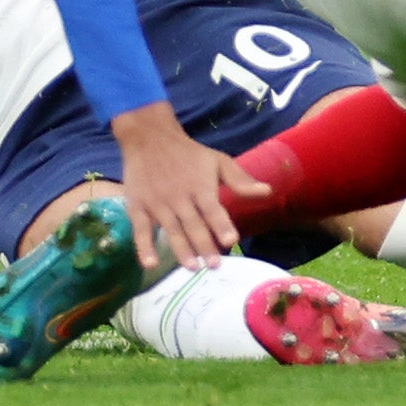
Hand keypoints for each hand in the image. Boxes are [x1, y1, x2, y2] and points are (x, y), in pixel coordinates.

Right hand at [110, 105, 242, 269]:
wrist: (150, 138)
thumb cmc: (188, 154)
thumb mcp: (217, 161)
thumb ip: (240, 180)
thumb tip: (267, 192)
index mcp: (200, 186)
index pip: (212, 209)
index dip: (221, 224)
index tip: (231, 241)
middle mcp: (179, 197)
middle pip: (193, 225)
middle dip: (204, 245)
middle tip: (214, 265)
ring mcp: (157, 204)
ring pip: (171, 230)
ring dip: (181, 250)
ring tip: (192, 267)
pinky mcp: (138, 207)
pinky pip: (141, 230)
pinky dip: (144, 248)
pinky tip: (150, 264)